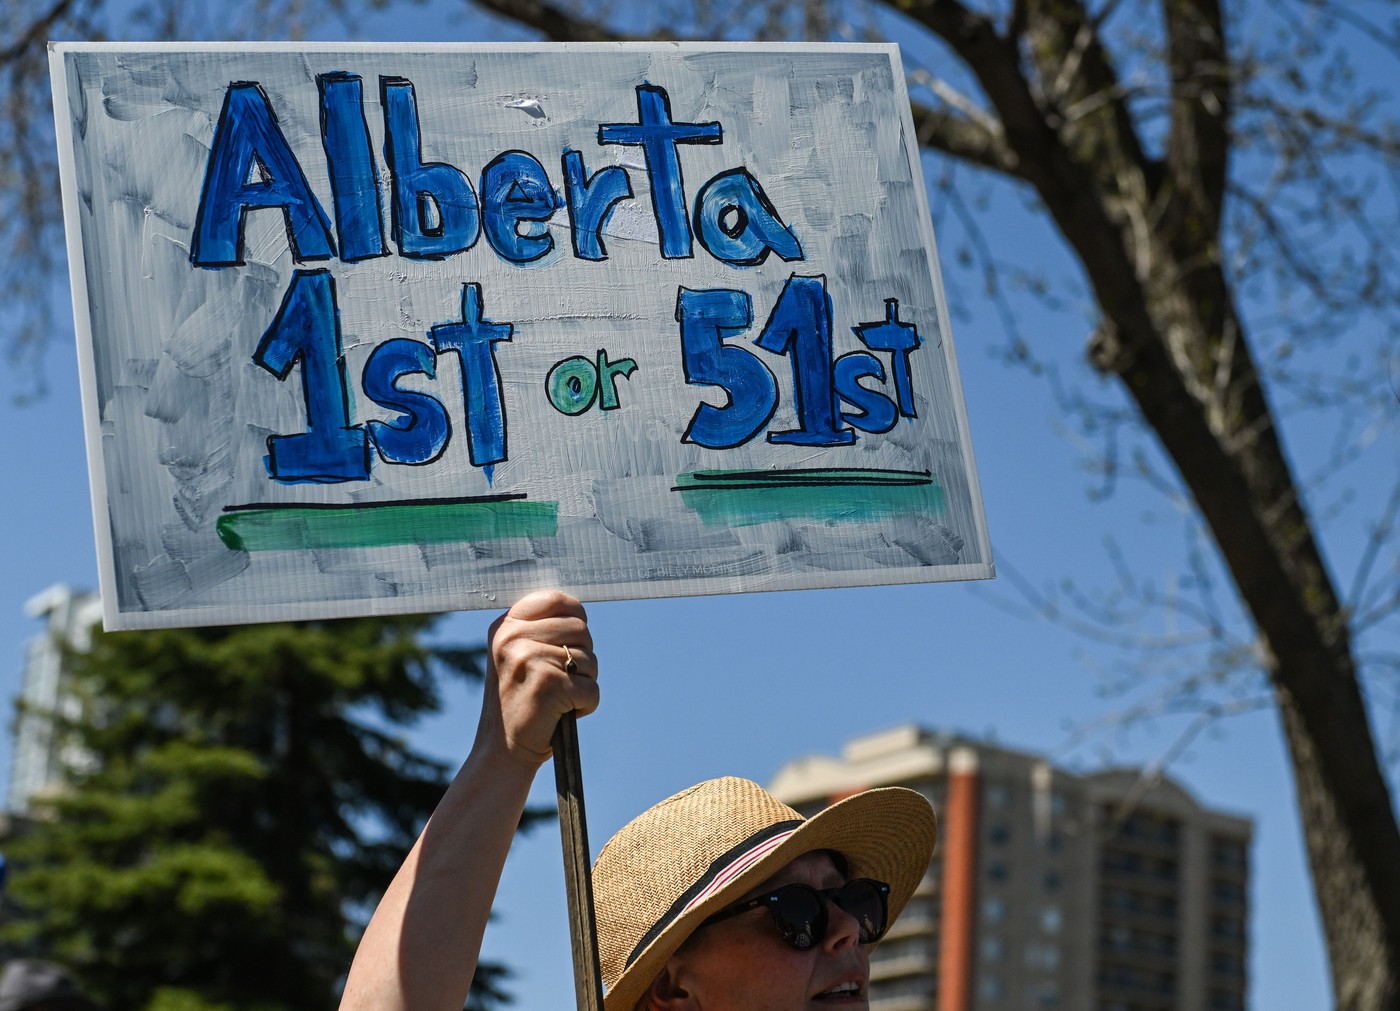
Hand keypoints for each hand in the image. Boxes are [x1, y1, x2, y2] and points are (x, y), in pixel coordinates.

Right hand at [475, 589, 597, 769]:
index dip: (575, 619)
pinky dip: (586, 706)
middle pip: (581, 629)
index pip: (556, 600)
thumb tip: (577, 609)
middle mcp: (513, 638)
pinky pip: (592, 688)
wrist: (502, 751)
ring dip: (583, 683)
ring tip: (557, 700)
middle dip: (582, 657)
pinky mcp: (549, 685)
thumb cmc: (519, 702)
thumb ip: (539, 630)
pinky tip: (562, 715)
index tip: (569, 643)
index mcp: (504, 626)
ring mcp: (530, 659)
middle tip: (560, 681)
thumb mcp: (517, 656)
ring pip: (590, 659)